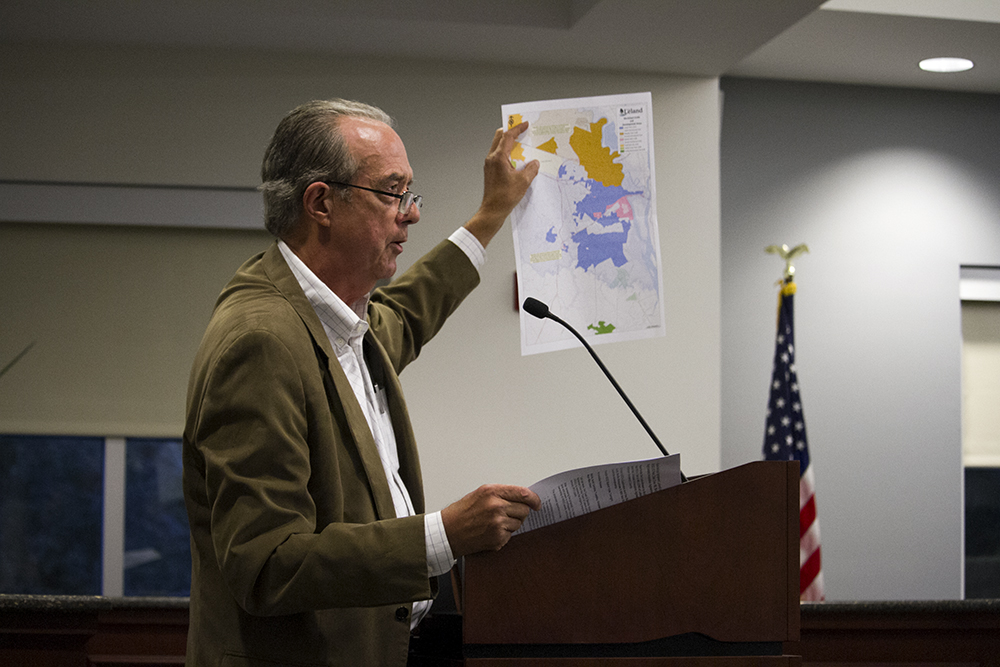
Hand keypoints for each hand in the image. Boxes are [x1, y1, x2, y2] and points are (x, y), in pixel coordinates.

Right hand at [440, 484, 541, 556]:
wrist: (447, 532)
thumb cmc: (461, 513)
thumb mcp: (479, 494)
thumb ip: (501, 493)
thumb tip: (522, 497)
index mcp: (492, 492)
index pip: (523, 493)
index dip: (534, 499)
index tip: (537, 503)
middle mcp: (496, 506)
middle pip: (524, 510)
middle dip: (518, 513)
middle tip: (505, 514)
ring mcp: (497, 523)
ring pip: (518, 524)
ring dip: (510, 524)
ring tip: (493, 523)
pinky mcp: (497, 538)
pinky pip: (510, 536)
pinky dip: (503, 535)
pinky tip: (490, 532)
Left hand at [464, 122, 539, 247]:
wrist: (492, 210)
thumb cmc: (505, 197)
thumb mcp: (523, 181)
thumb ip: (531, 169)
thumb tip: (534, 163)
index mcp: (498, 157)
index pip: (508, 136)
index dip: (517, 129)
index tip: (525, 124)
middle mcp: (491, 158)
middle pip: (499, 137)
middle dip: (510, 131)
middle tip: (520, 129)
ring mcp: (489, 164)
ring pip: (498, 146)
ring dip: (508, 142)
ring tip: (520, 143)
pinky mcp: (490, 171)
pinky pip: (498, 155)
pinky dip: (507, 152)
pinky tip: (516, 158)